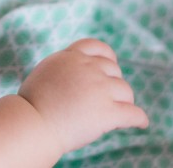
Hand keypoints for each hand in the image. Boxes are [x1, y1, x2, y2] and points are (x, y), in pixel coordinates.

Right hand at [18, 39, 148, 153]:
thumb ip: (64, 68)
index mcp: (71, 57)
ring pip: (125, 92)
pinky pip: (133, 114)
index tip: (110, 67)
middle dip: (113, 84)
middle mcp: (88, 68)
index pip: (97, 47)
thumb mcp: (45, 72)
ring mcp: (100, 89)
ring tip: (119, 113)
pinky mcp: (107, 112)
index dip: (107, 57)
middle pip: (114, 71)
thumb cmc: (31, 105)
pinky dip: (139, 119)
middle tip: (108, 99)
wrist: (31, 123)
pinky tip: (141, 124)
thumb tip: (76, 75)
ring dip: (124, 102)